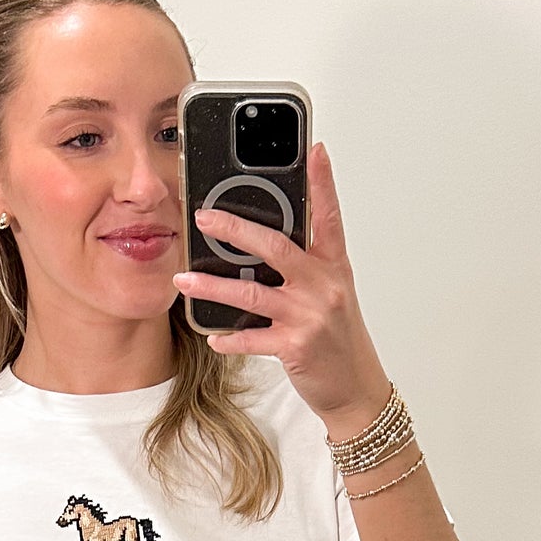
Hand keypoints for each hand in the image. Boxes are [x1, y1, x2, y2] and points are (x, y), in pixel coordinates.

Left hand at [173, 139, 389, 433]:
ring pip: (253, 292)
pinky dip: (230, 337)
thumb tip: (261, 244)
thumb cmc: (339, 340)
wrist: (356, 389)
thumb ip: (305, 267)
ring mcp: (309, 316)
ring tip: (185, 278)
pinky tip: (212, 334)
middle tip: (205, 217)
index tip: (315, 151)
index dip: (322, 183)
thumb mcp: (331, 294)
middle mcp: (323, 287)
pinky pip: (253, 338)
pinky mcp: (296, 347)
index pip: (328, 217)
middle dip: (236, 229)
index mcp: (333, 267)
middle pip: (276, 247)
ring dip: (214, 285)